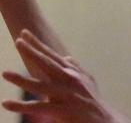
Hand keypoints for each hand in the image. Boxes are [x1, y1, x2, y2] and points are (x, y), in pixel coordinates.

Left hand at [1, 30, 130, 122]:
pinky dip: (21, 106)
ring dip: (21, 79)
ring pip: (39, 85)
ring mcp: (65, 94)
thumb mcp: (87, 81)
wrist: (104, 120)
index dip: (38, 45)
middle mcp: (68, 80)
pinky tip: (6, 103)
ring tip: (5, 73)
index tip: (25, 34)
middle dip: (31, 52)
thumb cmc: (93, 101)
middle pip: (46, 63)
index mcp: (72, 73)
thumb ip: (76, 69)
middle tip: (18, 41)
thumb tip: (67, 57)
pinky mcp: (62, 110)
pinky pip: (37, 107)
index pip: (51, 55)